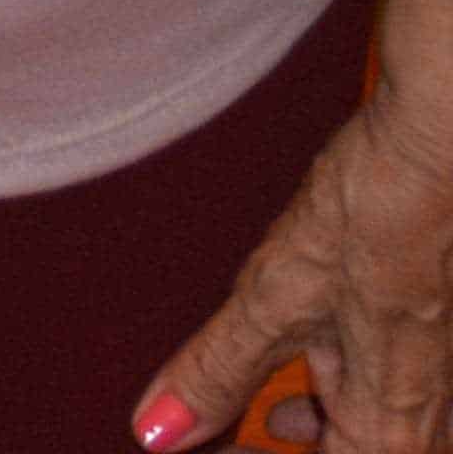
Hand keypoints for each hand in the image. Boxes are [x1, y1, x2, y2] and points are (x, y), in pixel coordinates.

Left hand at [135, 90, 452, 448]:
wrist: (439, 156)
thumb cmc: (369, 222)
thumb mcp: (274, 300)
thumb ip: (218, 373)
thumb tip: (156, 432)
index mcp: (393, 432)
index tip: (198, 453)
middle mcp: (430, 420)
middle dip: (284, 450)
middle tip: (222, 441)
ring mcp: (441, 384)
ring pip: (374, 435)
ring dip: (316, 431)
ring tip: (266, 417)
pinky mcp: (434, 343)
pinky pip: (389, 399)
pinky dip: (341, 397)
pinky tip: (310, 374)